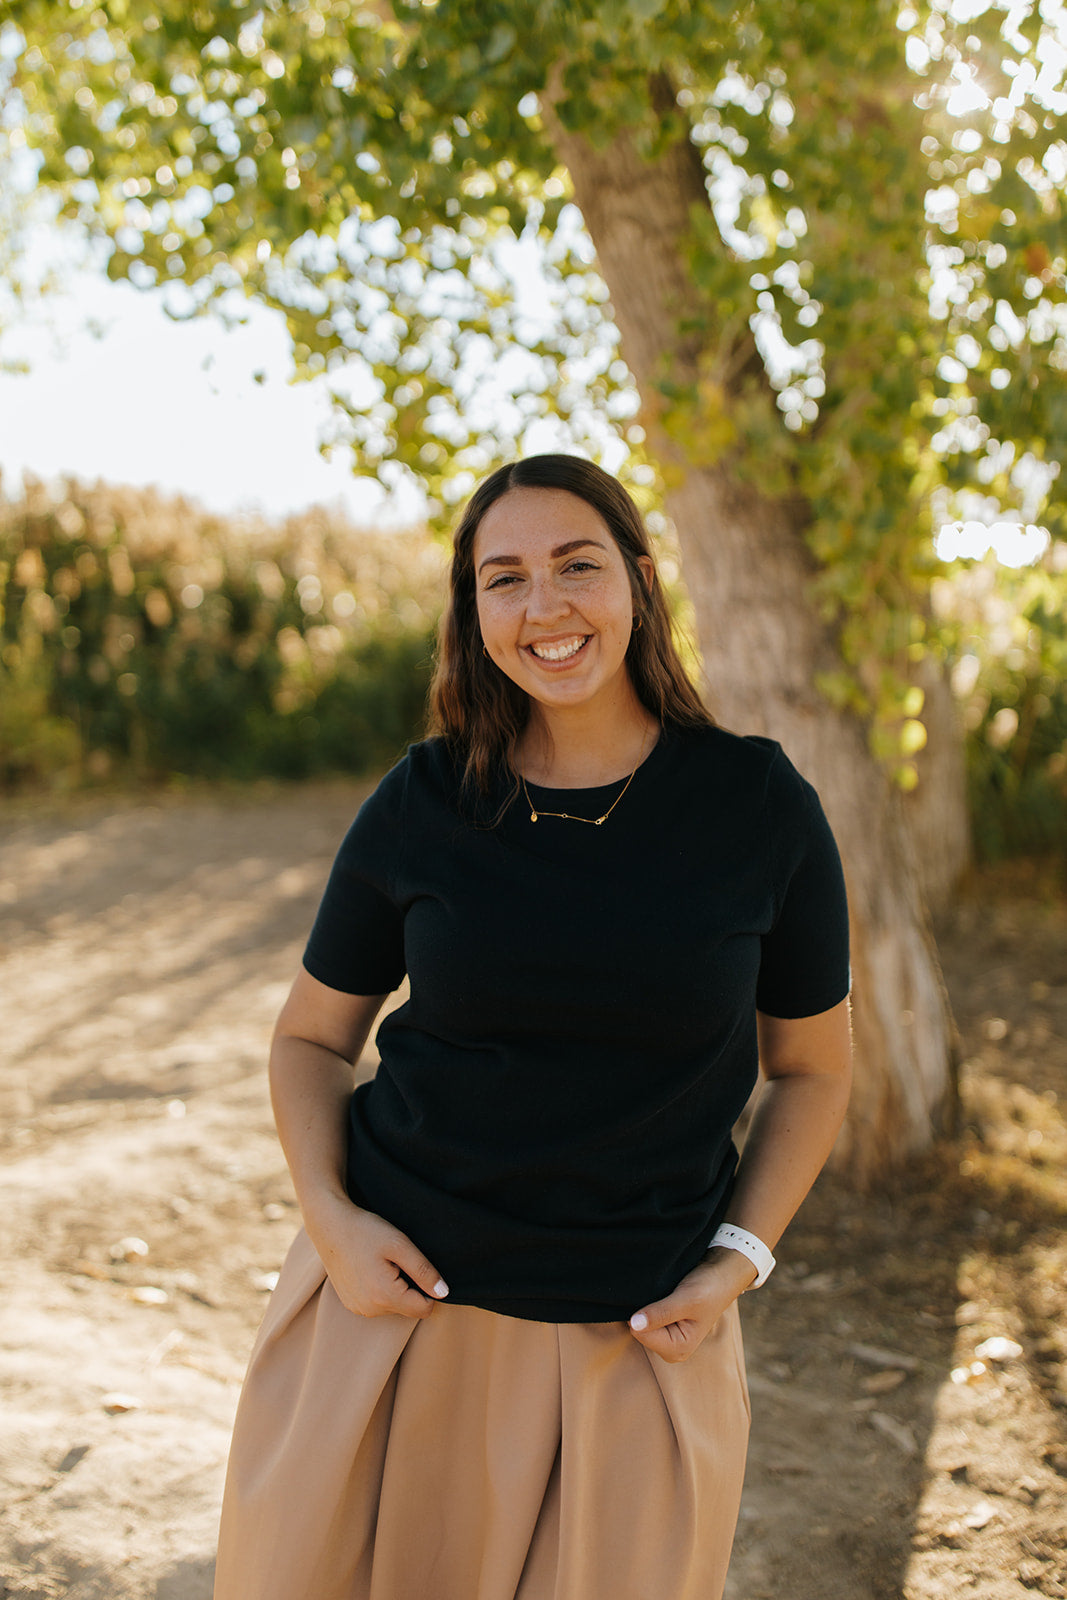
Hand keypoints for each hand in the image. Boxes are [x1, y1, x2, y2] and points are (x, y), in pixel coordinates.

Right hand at [303, 1191, 448, 1319]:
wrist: (329, 1225)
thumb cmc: (366, 1231)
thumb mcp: (400, 1245)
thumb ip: (424, 1271)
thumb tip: (444, 1293)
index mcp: (385, 1296)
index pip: (424, 1309)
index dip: (429, 1288)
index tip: (418, 1267)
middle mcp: (370, 1310)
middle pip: (409, 1308)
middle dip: (410, 1287)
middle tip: (396, 1260)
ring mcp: (358, 1308)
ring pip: (393, 1306)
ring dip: (395, 1288)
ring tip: (382, 1262)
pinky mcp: (350, 1304)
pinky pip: (377, 1304)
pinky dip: (380, 1289)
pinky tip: (370, 1268)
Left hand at [628, 1247, 756, 1362]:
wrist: (720, 1275)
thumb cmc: (709, 1288)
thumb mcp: (686, 1299)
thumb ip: (661, 1313)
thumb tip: (634, 1324)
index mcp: (678, 1349)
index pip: (641, 1334)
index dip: (644, 1313)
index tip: (662, 1297)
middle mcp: (671, 1349)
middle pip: (638, 1330)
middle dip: (645, 1311)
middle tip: (665, 1295)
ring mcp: (667, 1339)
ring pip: (639, 1323)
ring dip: (647, 1306)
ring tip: (665, 1295)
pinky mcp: (664, 1327)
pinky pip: (644, 1318)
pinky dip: (649, 1305)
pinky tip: (662, 1296)